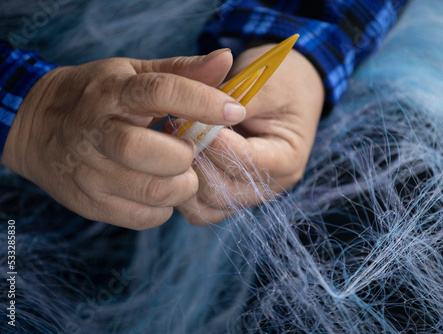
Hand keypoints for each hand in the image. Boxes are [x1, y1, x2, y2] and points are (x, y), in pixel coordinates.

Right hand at [0, 49, 246, 229]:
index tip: (234, 111)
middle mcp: (97, 132)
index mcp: (113, 92)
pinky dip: (163, 208)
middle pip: (150, 151)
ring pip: (153, 191)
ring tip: (179, 173)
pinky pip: (143, 217)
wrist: (38, 127)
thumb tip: (225, 59)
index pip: (160, 92)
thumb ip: (182, 71)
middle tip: (189, 152)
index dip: (202, 102)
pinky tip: (159, 189)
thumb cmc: (99, 96)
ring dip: (181, 186)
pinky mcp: (91, 203)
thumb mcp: (134, 73)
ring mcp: (90, 171)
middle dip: (185, 156)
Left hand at [176, 44, 323, 223]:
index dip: (214, 142)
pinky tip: (176, 159)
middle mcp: (270, 186)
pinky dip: (184, 188)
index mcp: (287, 158)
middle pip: (223, 190)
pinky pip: (200, 208)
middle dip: (195, 159)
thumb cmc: (281, 83)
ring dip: (185, 175)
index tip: (190, 117)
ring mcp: (249, 195)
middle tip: (175, 127)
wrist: (289, 90)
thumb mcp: (265, 83)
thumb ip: (235, 101)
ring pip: (207, 204)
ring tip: (173, 142)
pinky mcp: (230, 196)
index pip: (245, 161)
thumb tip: (199, 115)